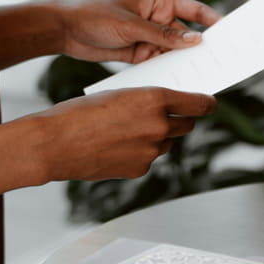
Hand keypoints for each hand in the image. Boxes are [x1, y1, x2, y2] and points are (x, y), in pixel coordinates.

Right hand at [32, 88, 216, 182]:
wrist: (54, 143)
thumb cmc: (80, 113)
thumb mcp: (119, 95)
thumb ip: (146, 101)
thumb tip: (165, 106)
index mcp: (154, 99)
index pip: (198, 104)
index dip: (206, 104)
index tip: (209, 104)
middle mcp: (159, 125)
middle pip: (186, 125)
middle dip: (180, 120)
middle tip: (168, 116)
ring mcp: (151, 150)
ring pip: (166, 142)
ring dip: (157, 137)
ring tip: (128, 131)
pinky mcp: (139, 169)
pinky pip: (149, 159)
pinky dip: (140, 153)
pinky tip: (117, 147)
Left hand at [58, 0, 221, 62]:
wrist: (65, 30)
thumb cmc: (95, 16)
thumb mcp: (132, 25)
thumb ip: (163, 34)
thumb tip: (195, 40)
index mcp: (159, 2)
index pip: (194, 9)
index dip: (212, 20)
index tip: (228, 32)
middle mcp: (159, 19)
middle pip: (187, 34)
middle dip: (200, 47)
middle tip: (218, 60)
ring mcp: (151, 38)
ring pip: (175, 52)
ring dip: (184, 62)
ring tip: (201, 75)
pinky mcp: (141, 54)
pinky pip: (161, 63)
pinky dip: (168, 71)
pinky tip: (178, 81)